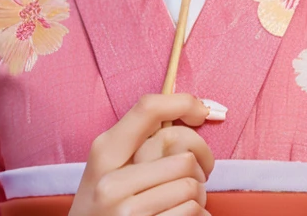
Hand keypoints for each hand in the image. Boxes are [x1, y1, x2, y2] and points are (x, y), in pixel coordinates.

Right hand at [69, 93, 213, 215]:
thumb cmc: (104, 208)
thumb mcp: (107, 170)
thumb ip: (136, 145)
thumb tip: (186, 110)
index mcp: (104, 153)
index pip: (148, 109)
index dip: (182, 102)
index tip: (202, 111)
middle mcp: (111, 181)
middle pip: (184, 157)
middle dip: (199, 170)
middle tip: (196, 179)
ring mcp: (125, 211)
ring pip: (191, 188)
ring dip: (199, 197)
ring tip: (186, 202)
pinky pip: (192, 213)